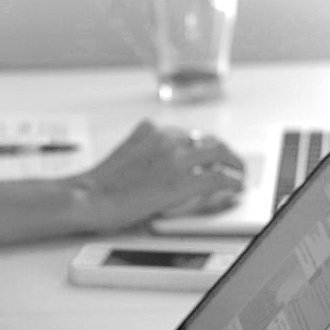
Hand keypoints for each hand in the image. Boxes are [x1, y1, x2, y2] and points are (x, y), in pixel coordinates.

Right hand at [70, 122, 244, 232]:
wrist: (90, 198)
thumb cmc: (100, 186)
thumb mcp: (125, 154)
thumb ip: (146, 150)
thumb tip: (163, 163)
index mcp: (151, 130)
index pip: (188, 134)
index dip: (203, 147)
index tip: (208, 154)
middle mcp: (167, 139)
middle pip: (209, 140)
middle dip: (224, 152)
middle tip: (233, 163)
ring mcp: (177, 158)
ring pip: (220, 153)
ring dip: (234, 164)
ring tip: (240, 175)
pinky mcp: (184, 181)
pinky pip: (219, 178)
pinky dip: (232, 182)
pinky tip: (236, 188)